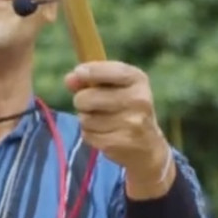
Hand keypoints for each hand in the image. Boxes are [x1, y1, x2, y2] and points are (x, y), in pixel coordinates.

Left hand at [65, 61, 175, 198]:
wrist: (148, 146)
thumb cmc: (126, 109)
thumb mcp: (116, 87)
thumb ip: (91, 79)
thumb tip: (69, 79)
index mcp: (138, 80)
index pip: (108, 71)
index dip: (89, 72)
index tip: (78, 72)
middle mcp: (138, 100)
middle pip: (86, 98)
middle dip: (82, 101)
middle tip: (92, 105)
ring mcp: (131, 123)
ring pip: (85, 119)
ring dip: (86, 120)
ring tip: (102, 121)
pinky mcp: (120, 143)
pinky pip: (88, 135)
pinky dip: (90, 135)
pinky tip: (105, 134)